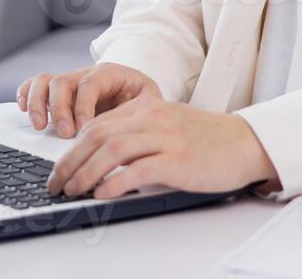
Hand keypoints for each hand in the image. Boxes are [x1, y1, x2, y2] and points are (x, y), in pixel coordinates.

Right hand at [16, 63, 161, 138]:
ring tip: (40, 126)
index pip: (90, 83)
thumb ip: (142, 113)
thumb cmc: (142, 100)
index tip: (84, 130)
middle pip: (63, 81)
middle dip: (60, 109)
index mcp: (109, 74)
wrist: (136, 91)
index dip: (83, 106)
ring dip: (38, 103)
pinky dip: (25, 93)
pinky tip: (23, 109)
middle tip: (65, 134)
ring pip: (45, 81)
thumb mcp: (151, 102)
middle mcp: (85, 75)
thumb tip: (130, 134)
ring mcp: (69, 82)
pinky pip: (34, 84)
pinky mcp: (57, 92)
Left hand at [44, 95, 279, 200]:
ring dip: (86, 173)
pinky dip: (115, 183)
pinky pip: (138, 170)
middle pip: (97, 136)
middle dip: (70, 162)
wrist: (244, 143)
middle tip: (57, 184)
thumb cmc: (206, 140)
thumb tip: (100, 159)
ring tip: (74, 191)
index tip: (60, 170)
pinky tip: (102, 194)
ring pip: (112, 150)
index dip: (71, 149)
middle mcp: (151, 117)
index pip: (96, 125)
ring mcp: (165, 137)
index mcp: (145, 107)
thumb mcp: (166, 127)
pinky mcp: (177, 160)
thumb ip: (136, 134)